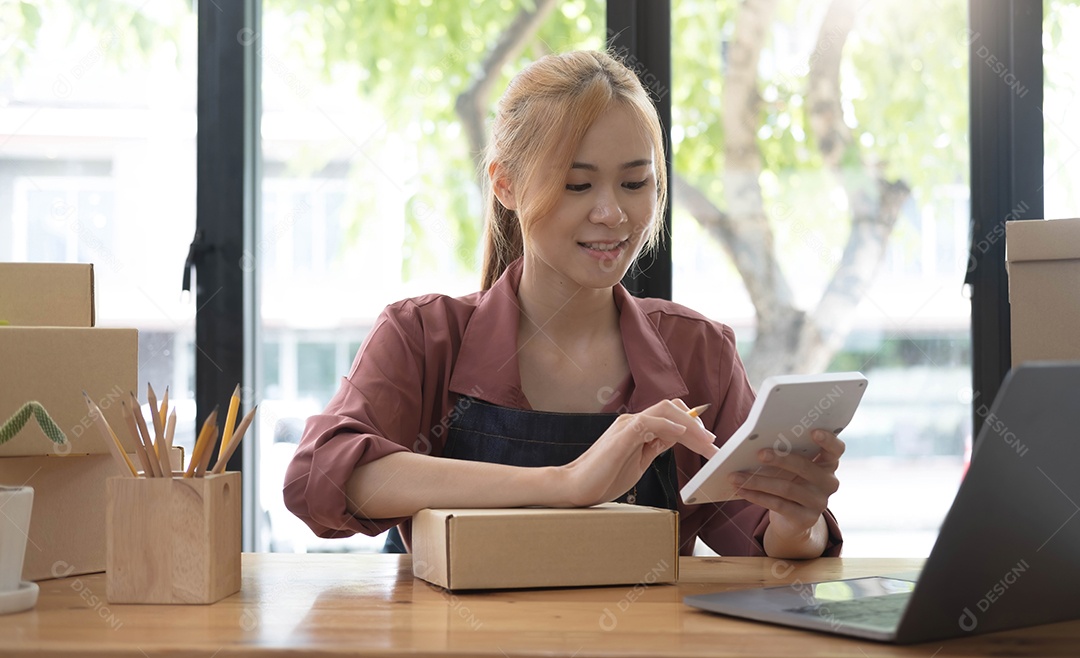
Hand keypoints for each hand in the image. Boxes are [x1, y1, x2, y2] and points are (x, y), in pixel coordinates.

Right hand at [556, 399, 716, 507]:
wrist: (576, 487)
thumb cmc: (603, 478)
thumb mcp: (637, 463)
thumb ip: (653, 447)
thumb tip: (672, 439)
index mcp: (637, 429)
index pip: (671, 418)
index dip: (693, 427)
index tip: (709, 443)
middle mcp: (633, 422)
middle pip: (672, 409)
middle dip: (697, 425)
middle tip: (713, 445)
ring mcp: (627, 426)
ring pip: (665, 411)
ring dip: (690, 426)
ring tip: (706, 443)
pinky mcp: (623, 436)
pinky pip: (650, 422)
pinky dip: (669, 425)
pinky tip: (683, 434)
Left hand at [728, 429, 844, 557]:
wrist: (793, 520)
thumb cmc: (789, 482)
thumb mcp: (791, 467)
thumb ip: (784, 451)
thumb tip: (754, 440)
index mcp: (828, 463)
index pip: (836, 449)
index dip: (828, 440)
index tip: (813, 431)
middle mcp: (829, 482)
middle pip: (805, 467)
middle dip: (780, 459)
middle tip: (759, 453)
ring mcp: (819, 502)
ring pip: (787, 488)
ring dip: (758, 481)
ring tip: (736, 476)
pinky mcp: (806, 518)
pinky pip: (778, 505)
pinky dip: (757, 496)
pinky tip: (741, 490)